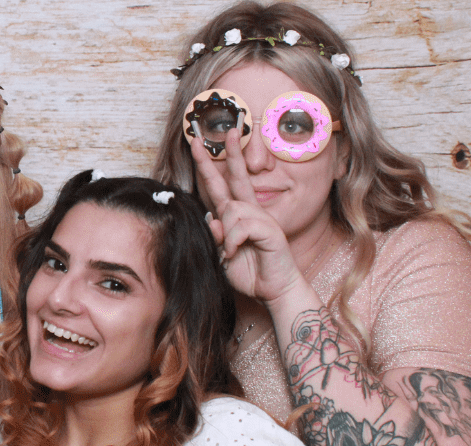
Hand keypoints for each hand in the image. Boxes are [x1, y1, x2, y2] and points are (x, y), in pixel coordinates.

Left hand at [191, 132, 303, 305]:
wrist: (273, 289)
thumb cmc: (248, 272)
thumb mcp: (221, 255)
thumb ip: (214, 237)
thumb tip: (211, 219)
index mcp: (235, 214)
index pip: (219, 185)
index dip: (208, 165)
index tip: (197, 144)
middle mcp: (248, 210)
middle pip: (234, 176)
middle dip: (226, 154)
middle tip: (218, 132)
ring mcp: (261, 217)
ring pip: (231, 209)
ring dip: (225, 234)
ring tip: (230, 252)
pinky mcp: (270, 229)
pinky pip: (241, 226)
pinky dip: (233, 242)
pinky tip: (236, 253)